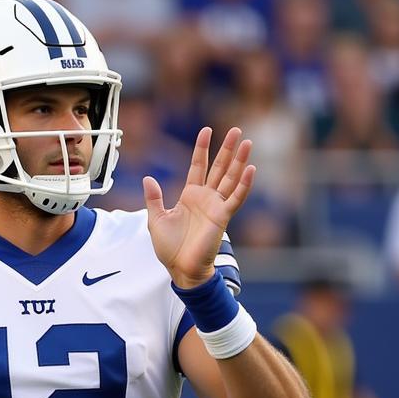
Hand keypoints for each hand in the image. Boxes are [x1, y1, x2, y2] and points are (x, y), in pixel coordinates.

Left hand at [143, 127, 254, 287]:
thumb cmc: (169, 248)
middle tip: (235, 130)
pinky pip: (236, 198)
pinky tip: (250, 169)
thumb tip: (147, 178)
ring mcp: (216, 206)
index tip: (206, 131)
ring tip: (246, 142)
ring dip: (239, 161)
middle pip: (219, 168)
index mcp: (190, 196)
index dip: (202, 149)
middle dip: (227, 149)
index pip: (198, 166)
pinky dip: (244, 184)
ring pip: (231, 178)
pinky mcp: (223, 217)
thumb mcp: (156, 219)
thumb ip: (154, 199)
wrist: (180, 268)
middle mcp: (205, 198)